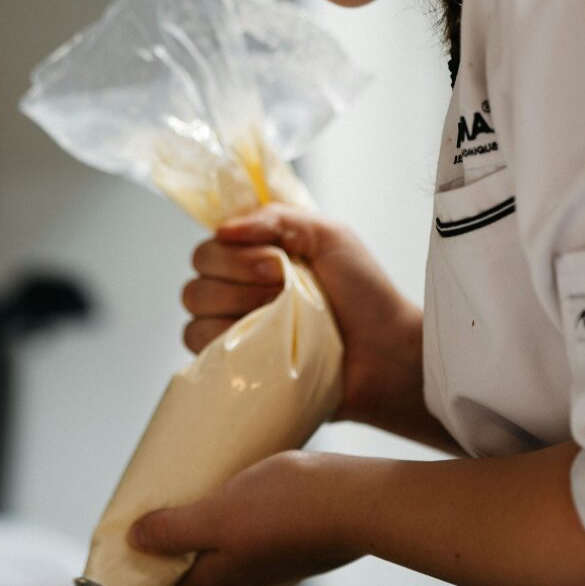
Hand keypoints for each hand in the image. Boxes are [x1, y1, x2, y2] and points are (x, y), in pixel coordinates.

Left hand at [130, 450, 361, 585]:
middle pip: (197, 571)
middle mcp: (247, 578)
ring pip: (227, 550)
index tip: (129, 548)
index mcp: (223, 578)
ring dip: (206, 529)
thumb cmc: (287, 508)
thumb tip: (136, 540)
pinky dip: (237, 516)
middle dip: (173, 547)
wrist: (356, 501)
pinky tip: (239, 486)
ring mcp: (274, 559)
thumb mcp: (220, 515)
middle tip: (157, 510)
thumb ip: (178, 530)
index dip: (144, 576)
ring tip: (194, 491)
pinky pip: (254, 532)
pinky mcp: (295, 537)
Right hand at [182, 203, 436, 437]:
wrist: (388, 353)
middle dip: (240, 279)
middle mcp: (239, 293)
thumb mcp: (328, 234)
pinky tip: (263, 342)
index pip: (209, 247)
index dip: (234, 254)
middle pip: (197, 278)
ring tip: (281, 319)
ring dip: (237, 308)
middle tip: (283, 288)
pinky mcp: (238, 368)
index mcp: (255, 258)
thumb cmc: (365, 294)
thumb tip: (223, 229)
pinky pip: (202, 349)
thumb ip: (277, 217)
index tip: (277, 260)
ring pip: (196, 311)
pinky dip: (227, 341)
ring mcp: (236, 332)